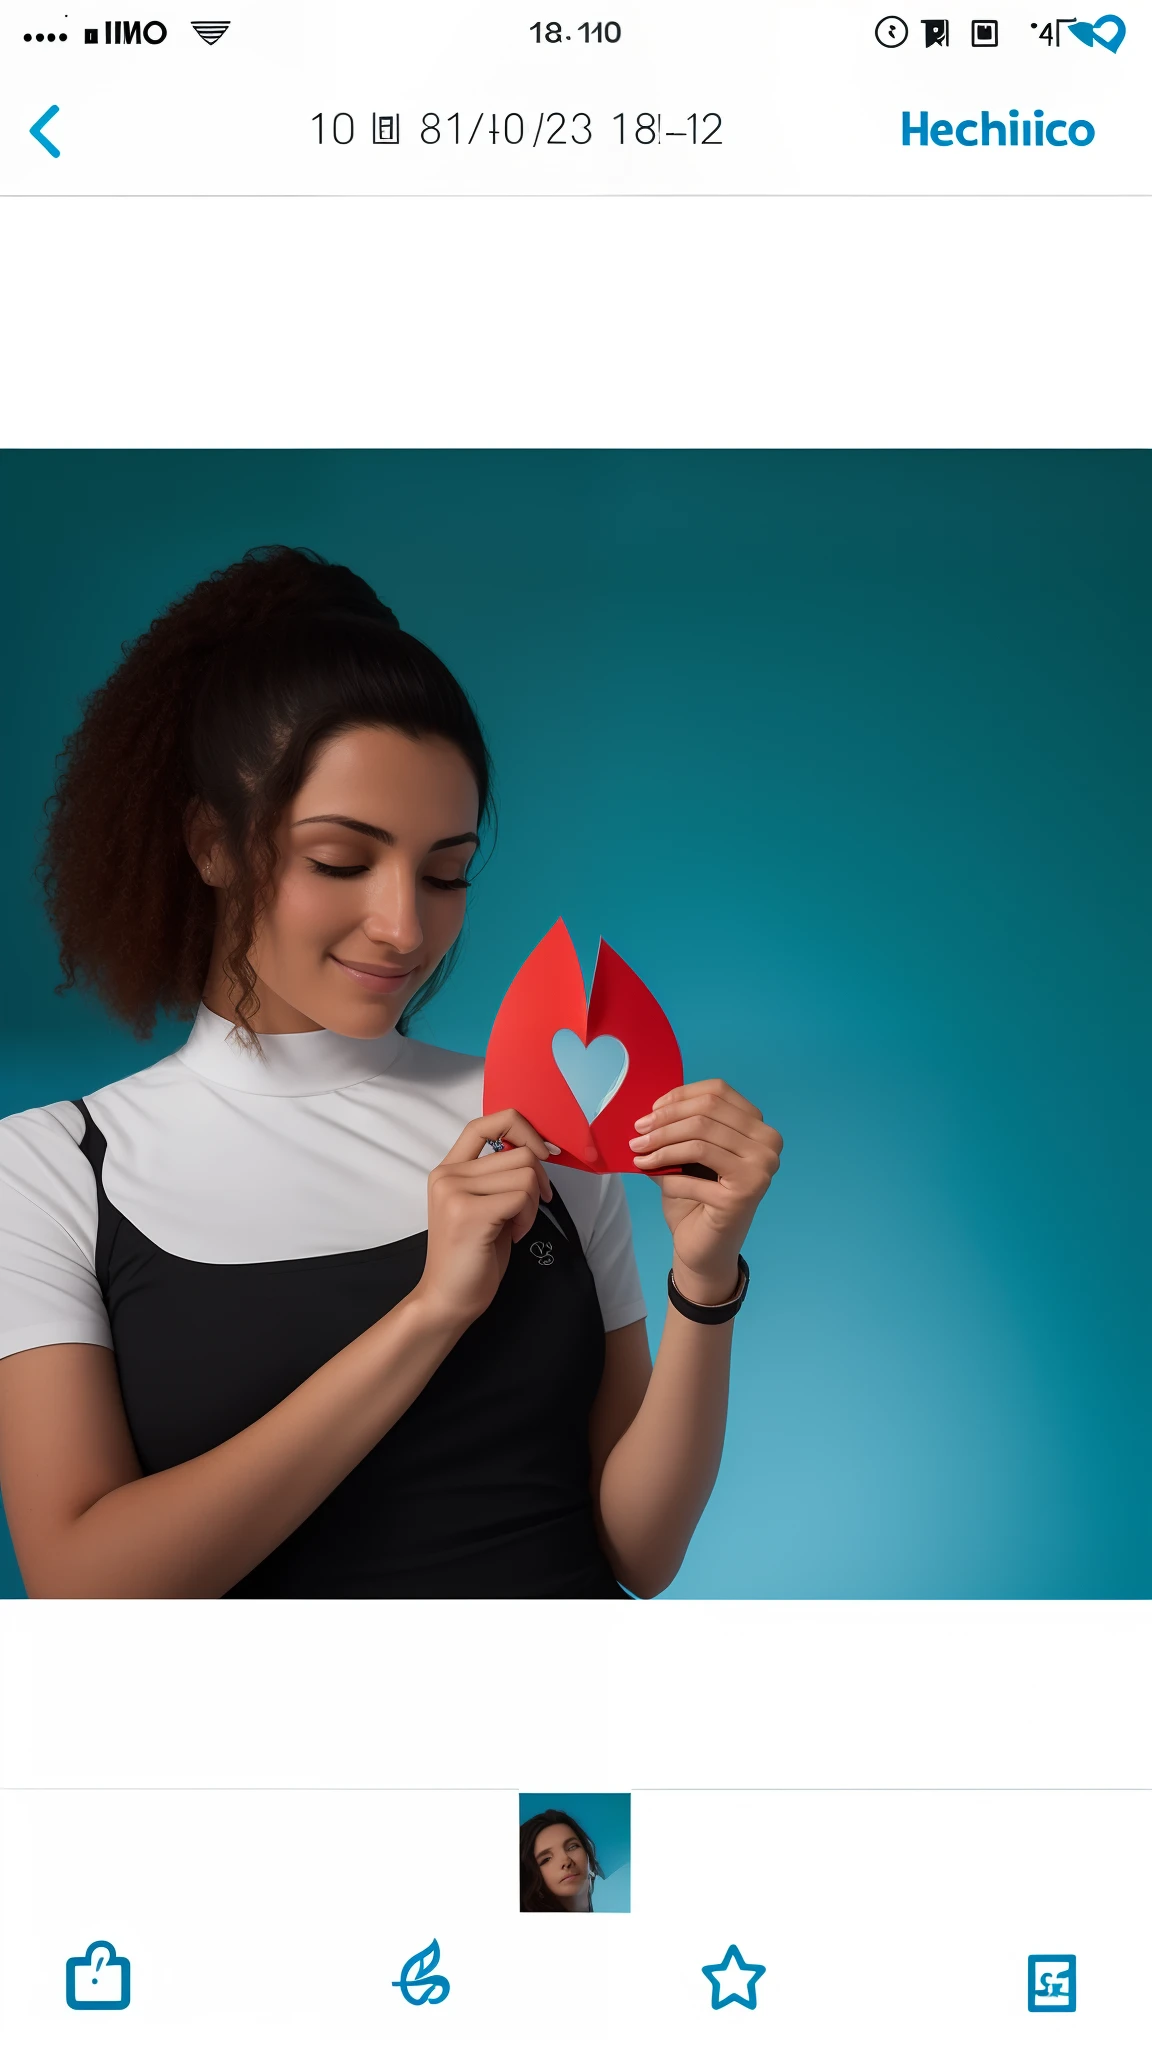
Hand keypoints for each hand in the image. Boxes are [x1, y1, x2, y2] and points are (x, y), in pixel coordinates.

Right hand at [412, 1109, 556, 1331]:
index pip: (485, 1122)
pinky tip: (514, 1235)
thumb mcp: (485, 1205)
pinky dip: (529, 1217)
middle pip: (519, 1152)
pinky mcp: (469, 1212)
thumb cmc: (473, 1256)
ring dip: (533, 1203)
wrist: (448, 1299)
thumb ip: (498, 1176)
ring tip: (516, 1226)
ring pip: (525, 1173)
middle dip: (538, 1181)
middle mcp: (447, 1174)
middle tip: (528, 1211)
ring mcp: (455, 1192)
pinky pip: (522, 1196)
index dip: (521, 1127)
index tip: (542, 1152)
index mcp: (449, 1169)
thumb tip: (536, 1151)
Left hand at [629, 1079, 782, 1302]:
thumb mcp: (691, 1153)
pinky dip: (666, 1176)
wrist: (705, 1248)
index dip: (680, 1096)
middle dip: (664, 1121)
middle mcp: (768, 1145)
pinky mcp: (744, 1196)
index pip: (718, 1092)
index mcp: (759, 1127)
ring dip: (661, 1146)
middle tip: (637, 1134)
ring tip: (638, 1154)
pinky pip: (692, 1176)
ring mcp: (760, 1170)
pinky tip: (650, 1176)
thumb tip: (652, 1109)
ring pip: (698, 1140)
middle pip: (706, 1113)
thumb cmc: (697, 1197)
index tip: (651, 1111)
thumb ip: (683, 1126)